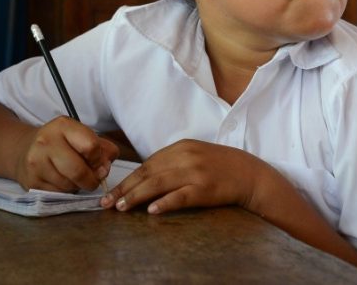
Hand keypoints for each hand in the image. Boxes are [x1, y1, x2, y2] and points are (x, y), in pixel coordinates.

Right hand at [13, 116, 118, 191]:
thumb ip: (103, 149)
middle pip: (78, 170)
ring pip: (69, 185)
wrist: (25, 149)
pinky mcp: (31, 181)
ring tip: (76, 177)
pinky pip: (58, 193)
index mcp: (63, 125)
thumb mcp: (82, 136)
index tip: (99, 163)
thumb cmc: (62, 143)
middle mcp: (46, 141)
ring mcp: (36, 162)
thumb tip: (105, 168)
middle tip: (94, 179)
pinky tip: (63, 181)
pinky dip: (66, 191)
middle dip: (92, 180)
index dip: (100, 159)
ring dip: (78, 186)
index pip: (91, 146)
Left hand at [102, 139, 268, 213]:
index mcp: (181, 147)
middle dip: (125, 188)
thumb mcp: (194, 156)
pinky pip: (180, 196)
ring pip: (159, 184)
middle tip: (107, 203)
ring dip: (137, 196)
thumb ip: (171, 163)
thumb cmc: (219, 166)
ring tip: (122, 207)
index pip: (147, 164)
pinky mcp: (205, 189)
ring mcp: (195, 173)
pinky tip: (152, 210)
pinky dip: (165, 202)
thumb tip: (143, 178)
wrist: (249, 174)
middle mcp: (185, 157)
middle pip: (148, 173)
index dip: (127, 179)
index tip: (111, 191)